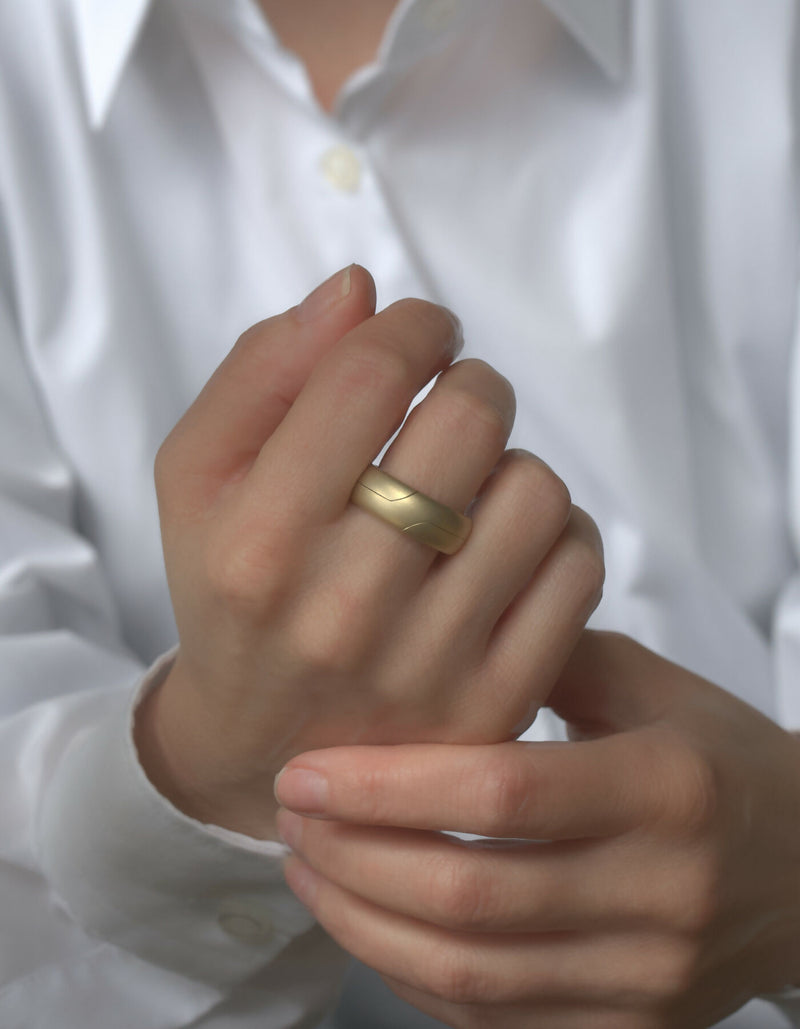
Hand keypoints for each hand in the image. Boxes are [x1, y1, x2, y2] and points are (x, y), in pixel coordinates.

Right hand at [135, 265, 603, 837]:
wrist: (265, 745)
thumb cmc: (232, 591)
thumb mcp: (198, 477)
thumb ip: (262, 370)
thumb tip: (360, 290)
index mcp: (258, 542)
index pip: (370, 376)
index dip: (415, 326)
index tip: (424, 332)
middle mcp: (344, 610)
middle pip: (469, 420)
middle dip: (471, 382)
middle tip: (453, 403)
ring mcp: (431, 667)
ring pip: (536, 489)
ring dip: (511, 463)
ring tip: (469, 489)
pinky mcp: (498, 704)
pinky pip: (579, 568)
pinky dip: (557, 532)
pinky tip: (507, 544)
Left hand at [275, 630, 799, 1027]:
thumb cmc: (719, 760)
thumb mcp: (652, 685)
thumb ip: (548, 653)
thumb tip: (433, 632)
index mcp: (667, 788)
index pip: (503, 794)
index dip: (390, 785)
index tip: (309, 769)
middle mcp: (662, 895)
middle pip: (471, 897)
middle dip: (353, 859)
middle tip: (289, 815)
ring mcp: (646, 980)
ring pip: (469, 975)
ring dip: (363, 925)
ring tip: (307, 868)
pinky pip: (492, 1020)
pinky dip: (410, 976)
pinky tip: (366, 922)